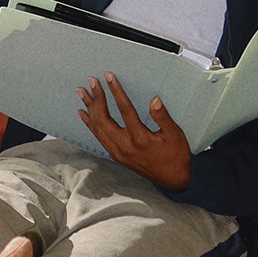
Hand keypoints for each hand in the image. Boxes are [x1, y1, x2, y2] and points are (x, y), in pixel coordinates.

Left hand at [77, 72, 191, 189]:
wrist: (172, 180)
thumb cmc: (176, 155)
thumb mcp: (175, 135)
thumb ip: (163, 117)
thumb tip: (154, 100)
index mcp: (140, 138)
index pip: (125, 110)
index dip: (116, 91)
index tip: (109, 76)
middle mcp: (125, 146)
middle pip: (104, 119)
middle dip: (96, 98)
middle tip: (92, 81)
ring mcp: (118, 152)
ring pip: (98, 128)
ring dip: (89, 109)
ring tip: (82, 92)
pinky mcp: (116, 156)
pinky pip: (98, 137)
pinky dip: (90, 124)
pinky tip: (83, 114)